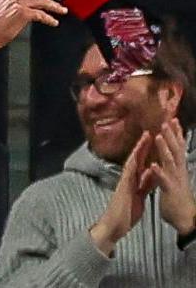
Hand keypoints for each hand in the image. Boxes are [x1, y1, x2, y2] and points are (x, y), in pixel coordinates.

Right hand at [90, 132, 156, 254]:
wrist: (113, 226)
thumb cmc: (125, 214)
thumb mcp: (139, 197)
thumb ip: (144, 186)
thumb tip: (149, 176)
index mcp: (134, 182)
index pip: (143, 164)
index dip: (149, 152)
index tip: (154, 140)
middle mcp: (129, 179)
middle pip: (138, 159)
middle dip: (144, 146)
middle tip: (150, 131)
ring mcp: (125, 182)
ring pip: (133, 162)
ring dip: (139, 149)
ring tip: (146, 137)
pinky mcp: (123, 188)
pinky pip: (129, 174)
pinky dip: (133, 164)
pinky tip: (136, 156)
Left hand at [150, 119, 195, 235]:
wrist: (185, 218)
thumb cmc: (178, 198)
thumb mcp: (175, 178)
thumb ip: (172, 167)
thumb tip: (171, 157)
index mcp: (178, 168)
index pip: (178, 147)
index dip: (176, 134)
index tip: (173, 120)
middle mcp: (178, 171)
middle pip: (175, 150)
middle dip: (171, 135)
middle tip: (167, 121)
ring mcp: (174, 180)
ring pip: (169, 161)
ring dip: (164, 148)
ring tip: (159, 136)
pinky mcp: (169, 190)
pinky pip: (163, 180)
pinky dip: (158, 172)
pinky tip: (153, 165)